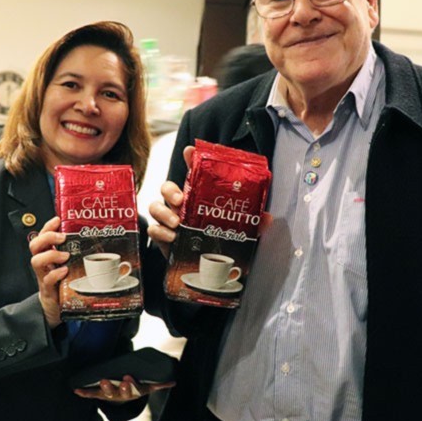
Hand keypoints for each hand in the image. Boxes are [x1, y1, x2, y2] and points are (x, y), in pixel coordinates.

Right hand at [29, 216, 69, 328]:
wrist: (56, 306)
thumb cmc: (64, 281)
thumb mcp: (71, 263)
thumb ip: (79, 252)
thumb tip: (101, 238)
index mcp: (49, 254)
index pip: (42, 235)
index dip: (48, 226)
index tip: (58, 220)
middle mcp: (44, 263)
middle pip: (34, 245)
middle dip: (47, 237)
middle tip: (61, 238)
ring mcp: (43, 275)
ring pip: (36, 261)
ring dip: (50, 255)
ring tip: (65, 256)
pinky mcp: (47, 289)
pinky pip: (46, 280)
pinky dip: (55, 274)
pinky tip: (64, 271)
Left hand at [74, 374, 175, 402]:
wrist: (122, 398)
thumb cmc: (135, 389)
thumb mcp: (147, 387)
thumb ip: (159, 384)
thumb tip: (173, 382)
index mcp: (132, 393)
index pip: (133, 390)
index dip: (131, 385)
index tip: (129, 377)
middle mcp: (121, 395)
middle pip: (120, 393)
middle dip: (118, 387)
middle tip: (116, 380)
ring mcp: (109, 395)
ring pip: (106, 393)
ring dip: (103, 387)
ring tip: (101, 381)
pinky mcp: (99, 393)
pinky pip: (91, 394)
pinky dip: (84, 393)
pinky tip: (76, 390)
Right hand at [146, 146, 272, 255]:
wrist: (206, 269)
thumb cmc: (221, 243)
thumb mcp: (240, 232)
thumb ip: (253, 224)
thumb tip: (268, 218)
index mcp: (199, 197)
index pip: (193, 173)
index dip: (190, 159)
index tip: (189, 150)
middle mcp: (182, 206)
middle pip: (168, 187)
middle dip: (170, 190)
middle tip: (181, 200)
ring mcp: (170, 220)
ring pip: (156, 206)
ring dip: (164, 212)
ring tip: (177, 223)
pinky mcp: (163, 238)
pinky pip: (154, 230)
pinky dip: (160, 231)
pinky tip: (171, 237)